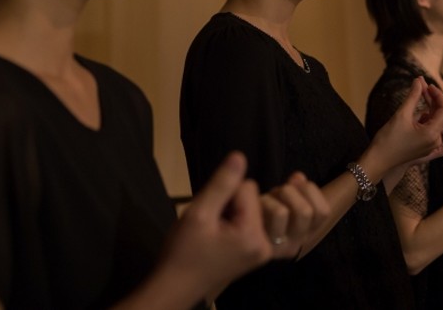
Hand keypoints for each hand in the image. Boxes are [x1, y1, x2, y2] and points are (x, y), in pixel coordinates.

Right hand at [159, 152, 270, 298]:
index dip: (224, 194)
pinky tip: (220, 236)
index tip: (210, 215)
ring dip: (231, 212)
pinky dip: (234, 223)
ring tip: (215, 232)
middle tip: (211, 225)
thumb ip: (221, 184)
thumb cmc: (183, 251)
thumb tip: (240, 156)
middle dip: (230, 203)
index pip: (248, 187)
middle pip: (253, 197)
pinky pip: (250, 221)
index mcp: (254, 235)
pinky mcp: (257, 253)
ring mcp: (263, 250)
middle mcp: (266, 244)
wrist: (176, 286)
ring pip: (251, 207)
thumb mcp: (198, 213)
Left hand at [261, 171, 329, 258]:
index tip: (298, 186)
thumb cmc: (270, 211)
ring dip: (272, 199)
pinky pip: (260, 216)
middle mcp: (295, 244)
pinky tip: (256, 204)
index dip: (312, 192)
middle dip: (291, 192)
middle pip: (305, 211)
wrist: (244, 234)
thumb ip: (300, 188)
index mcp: (308, 234)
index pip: (323, 211)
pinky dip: (262, 202)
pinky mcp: (258, 243)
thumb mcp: (291, 199)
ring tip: (268, 198)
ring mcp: (276, 247)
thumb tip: (298, 177)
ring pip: (281, 213)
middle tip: (281, 192)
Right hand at [369, 77, 442, 173]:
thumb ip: (413, 96)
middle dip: (440, 98)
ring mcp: (432, 143)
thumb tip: (419, 80)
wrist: (379, 160)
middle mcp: (437, 140)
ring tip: (425, 90)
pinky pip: (433, 126)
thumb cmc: (389, 139)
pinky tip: (423, 103)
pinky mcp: (427, 144)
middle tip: (431, 86)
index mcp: (433, 134)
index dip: (438, 94)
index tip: (427, 84)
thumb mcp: (401, 115)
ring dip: (434, 104)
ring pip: (440, 120)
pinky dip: (430, 114)